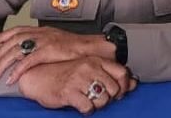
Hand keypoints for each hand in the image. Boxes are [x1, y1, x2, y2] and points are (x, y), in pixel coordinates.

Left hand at [0, 25, 102, 84]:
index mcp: (41, 29)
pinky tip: (11, 79)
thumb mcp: (55, 40)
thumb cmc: (74, 46)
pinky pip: (28, 61)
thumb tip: (28, 52)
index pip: (16, 30)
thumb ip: (41, 43)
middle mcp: (40, 33)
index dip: (0, 36)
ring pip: (16, 51)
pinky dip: (17, 71)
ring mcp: (44, 41)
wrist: (89, 47)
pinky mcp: (49, 51)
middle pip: (12, 41)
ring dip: (2, 64)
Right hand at [18, 57, 136, 114]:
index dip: (124, 85)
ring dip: (98, 105)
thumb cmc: (64, 74)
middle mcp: (89, 68)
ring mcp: (79, 79)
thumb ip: (110, 75)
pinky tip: (81, 106)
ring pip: (102, 99)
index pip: (122, 72)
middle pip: (113, 88)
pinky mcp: (69, 92)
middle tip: (100, 98)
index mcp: (96, 60)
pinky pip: (87, 107)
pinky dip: (87, 110)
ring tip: (90, 102)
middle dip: (109, 98)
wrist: (38, 76)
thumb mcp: (89, 70)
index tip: (119, 92)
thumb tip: (133, 83)